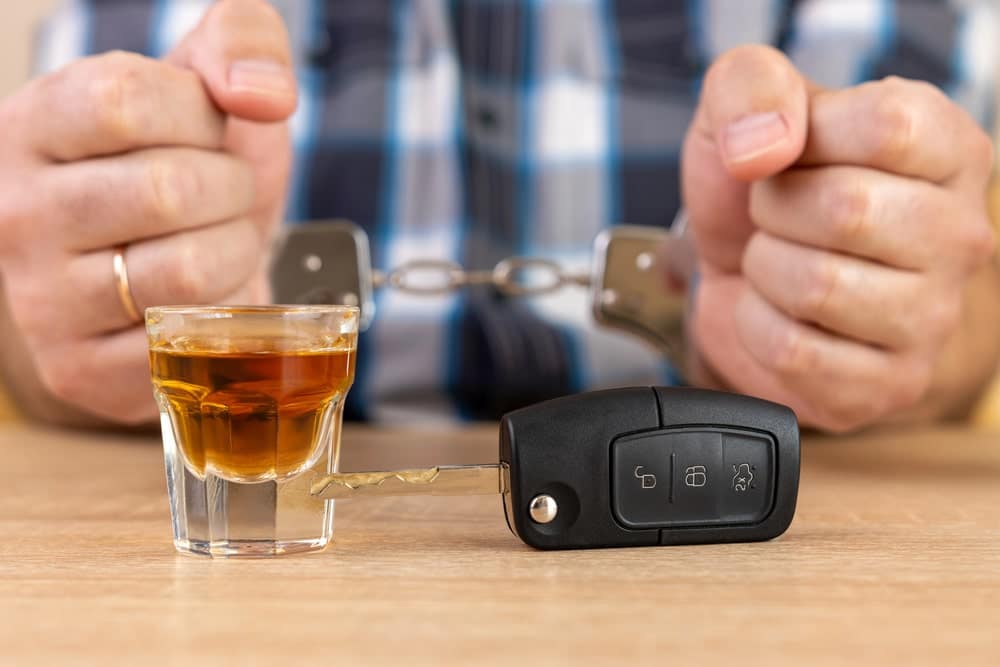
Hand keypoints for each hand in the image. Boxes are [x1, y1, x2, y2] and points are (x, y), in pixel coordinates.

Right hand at [0, 0, 295, 424]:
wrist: (185, 259)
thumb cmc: (196, 162)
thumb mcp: (215, 80)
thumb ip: (244, 42)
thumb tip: (262, 93)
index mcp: (34, 125)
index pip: (126, 102)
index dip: (201, 116)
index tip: (207, 129)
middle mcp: (16, 213)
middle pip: (168, 191)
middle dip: (231, 190)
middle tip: (222, 195)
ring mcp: (40, 299)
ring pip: (189, 271)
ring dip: (234, 252)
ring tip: (215, 241)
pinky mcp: (78, 368)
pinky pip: (189, 338)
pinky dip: (224, 314)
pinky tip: (203, 297)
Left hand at [681, 45, 997, 431]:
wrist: (742, 273)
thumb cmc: (763, 189)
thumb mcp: (745, 111)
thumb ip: (751, 86)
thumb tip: (765, 145)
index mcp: (947, 150)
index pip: (887, 127)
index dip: (806, 140)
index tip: (791, 155)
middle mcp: (960, 235)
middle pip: (848, 211)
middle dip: (774, 209)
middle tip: (776, 215)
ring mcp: (932, 318)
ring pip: (817, 286)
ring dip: (766, 269)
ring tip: (779, 261)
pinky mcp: (889, 384)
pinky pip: (791, 351)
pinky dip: (757, 326)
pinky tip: (777, 311)